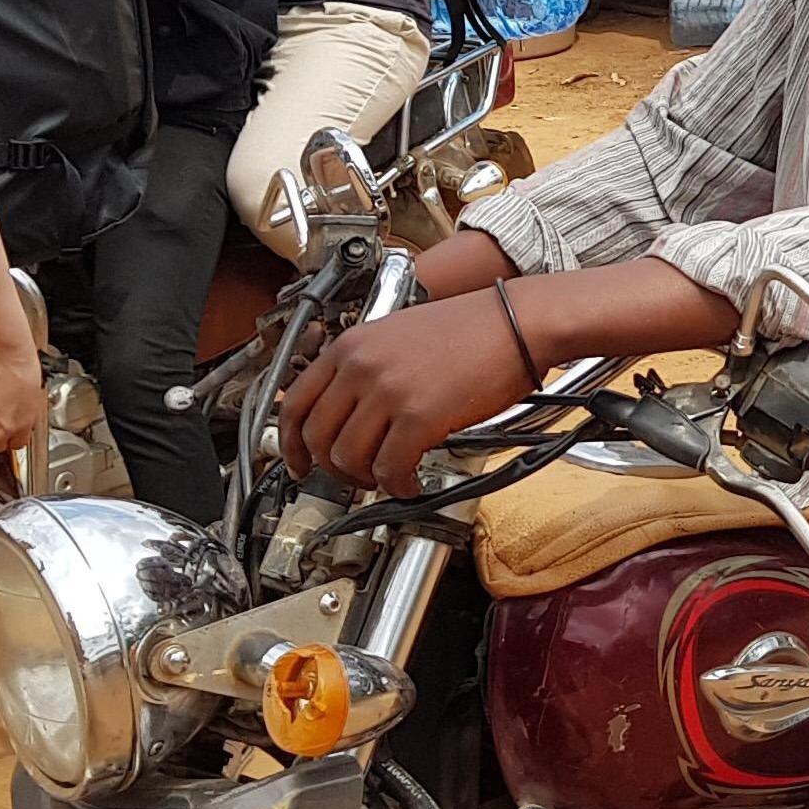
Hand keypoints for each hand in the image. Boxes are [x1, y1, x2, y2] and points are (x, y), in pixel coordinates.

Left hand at [280, 292, 535, 494]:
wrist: (517, 322)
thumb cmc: (471, 329)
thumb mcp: (398, 336)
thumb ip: (364, 368)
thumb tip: (346, 412)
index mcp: (351, 344)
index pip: (295, 403)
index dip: (290, 444)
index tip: (298, 462)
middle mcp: (361, 365)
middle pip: (317, 437)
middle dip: (331, 469)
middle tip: (352, 478)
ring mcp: (388, 390)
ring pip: (348, 458)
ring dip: (365, 479)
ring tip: (388, 478)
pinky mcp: (419, 415)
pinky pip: (390, 468)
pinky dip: (398, 486)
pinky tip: (411, 483)